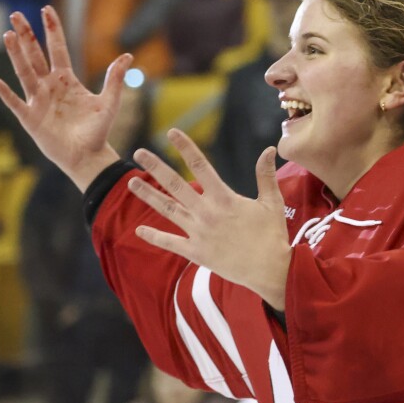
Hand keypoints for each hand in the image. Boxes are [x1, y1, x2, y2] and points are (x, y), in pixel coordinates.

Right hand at [0, 7, 131, 190]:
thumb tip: (127, 55)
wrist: (89, 156)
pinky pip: (17, 103)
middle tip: (16, 14)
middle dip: (27, 35)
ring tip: (8, 35)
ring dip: (16, 55)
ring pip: (25, 73)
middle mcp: (50, 87)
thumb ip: (115, 79)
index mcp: (67, 80)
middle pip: (35, 56)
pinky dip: (8, 94)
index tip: (47, 9)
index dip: (52, 30)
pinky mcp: (31, 118)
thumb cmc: (98, 131)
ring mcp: (38, 101)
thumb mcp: (110, 103)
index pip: (57, 49)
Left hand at [127, 130, 291, 309]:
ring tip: (131, 182)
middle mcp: (207, 213)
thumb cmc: (272, 235)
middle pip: (175, 185)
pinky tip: (139, 230)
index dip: (185, 147)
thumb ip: (265, 175)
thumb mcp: (272, 203)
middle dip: (155, 167)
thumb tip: (268, 149)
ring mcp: (198, 233)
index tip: (172, 132)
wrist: (270, 270)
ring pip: (167, 210)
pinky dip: (154, 236)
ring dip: (148, 195)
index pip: (200, 166)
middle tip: (138, 152)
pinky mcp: (196, 253)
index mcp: (224, 198)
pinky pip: (170, 243)